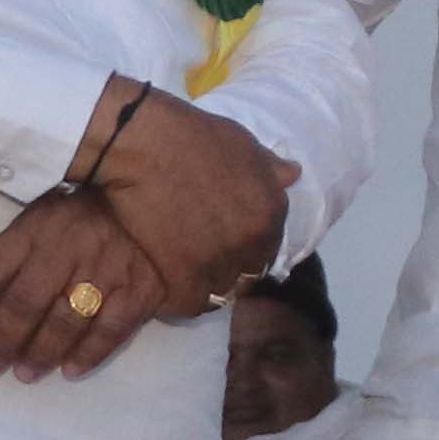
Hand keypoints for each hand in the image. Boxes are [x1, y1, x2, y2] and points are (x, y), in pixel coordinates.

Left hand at [0, 195, 180, 379]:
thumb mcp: (41, 216)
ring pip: (66, 320)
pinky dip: (88, 354)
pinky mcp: (140, 289)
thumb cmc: (82, 216)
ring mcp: (106, 269)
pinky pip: (110, 329)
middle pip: (26, 302)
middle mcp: (69, 247)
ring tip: (25, 373)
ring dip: (41, 353)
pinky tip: (70, 370)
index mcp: (37, 227)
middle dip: (4, 340)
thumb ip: (14, 251)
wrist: (153, 201)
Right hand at [85, 84, 289, 306]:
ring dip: (206, 287)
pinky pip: (190, 304)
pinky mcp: (183, 276)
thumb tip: (294, 173)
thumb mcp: (243, 144)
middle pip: (248, 274)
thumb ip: (269, 168)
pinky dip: (180, 300)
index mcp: (272, 211)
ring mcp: (219, 261)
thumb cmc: (193, 135)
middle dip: (231, 270)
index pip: (269, 248)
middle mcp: (252, 241)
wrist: (144, 144)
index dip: (249, 249)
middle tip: (204, 262)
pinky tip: (169, 288)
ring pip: (220, 292)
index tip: (228, 246)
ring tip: (185, 277)